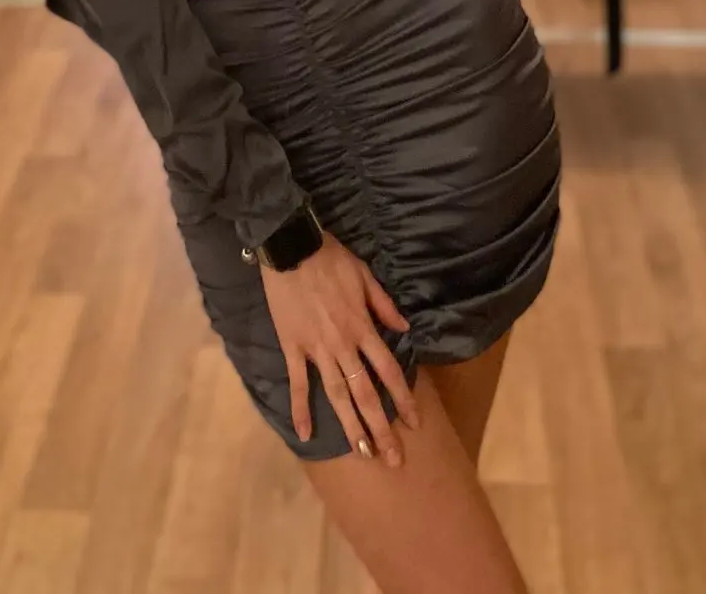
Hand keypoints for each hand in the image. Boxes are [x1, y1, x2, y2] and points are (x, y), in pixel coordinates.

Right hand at [261, 233, 419, 465]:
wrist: (291, 247)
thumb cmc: (330, 258)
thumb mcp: (365, 275)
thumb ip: (384, 305)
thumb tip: (405, 329)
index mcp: (363, 328)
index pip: (388, 371)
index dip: (402, 398)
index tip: (415, 422)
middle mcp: (343, 345)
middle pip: (365, 393)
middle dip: (380, 427)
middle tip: (393, 458)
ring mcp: (317, 349)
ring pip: (337, 395)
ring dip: (350, 426)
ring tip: (362, 454)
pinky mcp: (293, 347)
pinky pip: (298, 383)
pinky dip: (301, 408)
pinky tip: (304, 434)